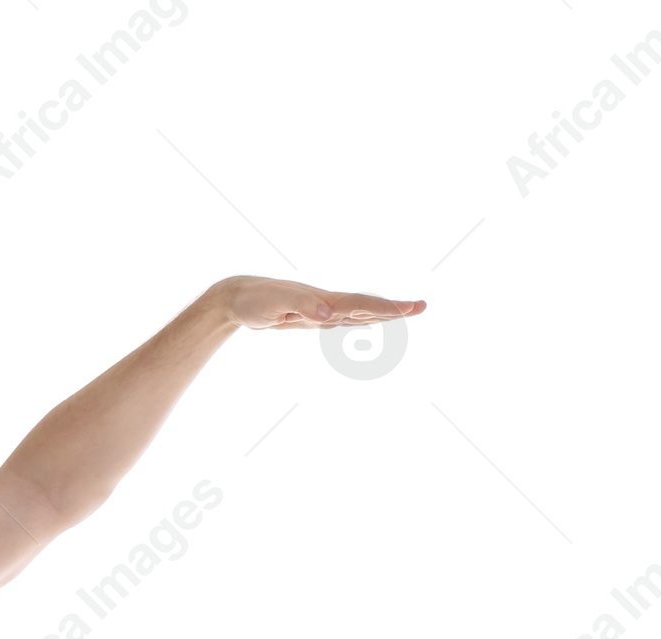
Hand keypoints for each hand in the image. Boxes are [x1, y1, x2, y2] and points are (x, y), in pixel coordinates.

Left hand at [208, 274, 425, 330]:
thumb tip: (329, 314)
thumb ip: (303, 306)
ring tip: (405, 311)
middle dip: (394, 307)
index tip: (412, 308)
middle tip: (423, 307)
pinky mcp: (311, 317)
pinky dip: (360, 318)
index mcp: (324, 300)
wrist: (237, 297)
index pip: (363, 304)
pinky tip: (366, 320)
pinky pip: (343, 318)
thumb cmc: (255, 301)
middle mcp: (327, 303)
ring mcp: (320, 309)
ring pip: (358, 311)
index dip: (388, 307)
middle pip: (367, 305)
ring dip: (382, 311)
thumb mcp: (276, 305)